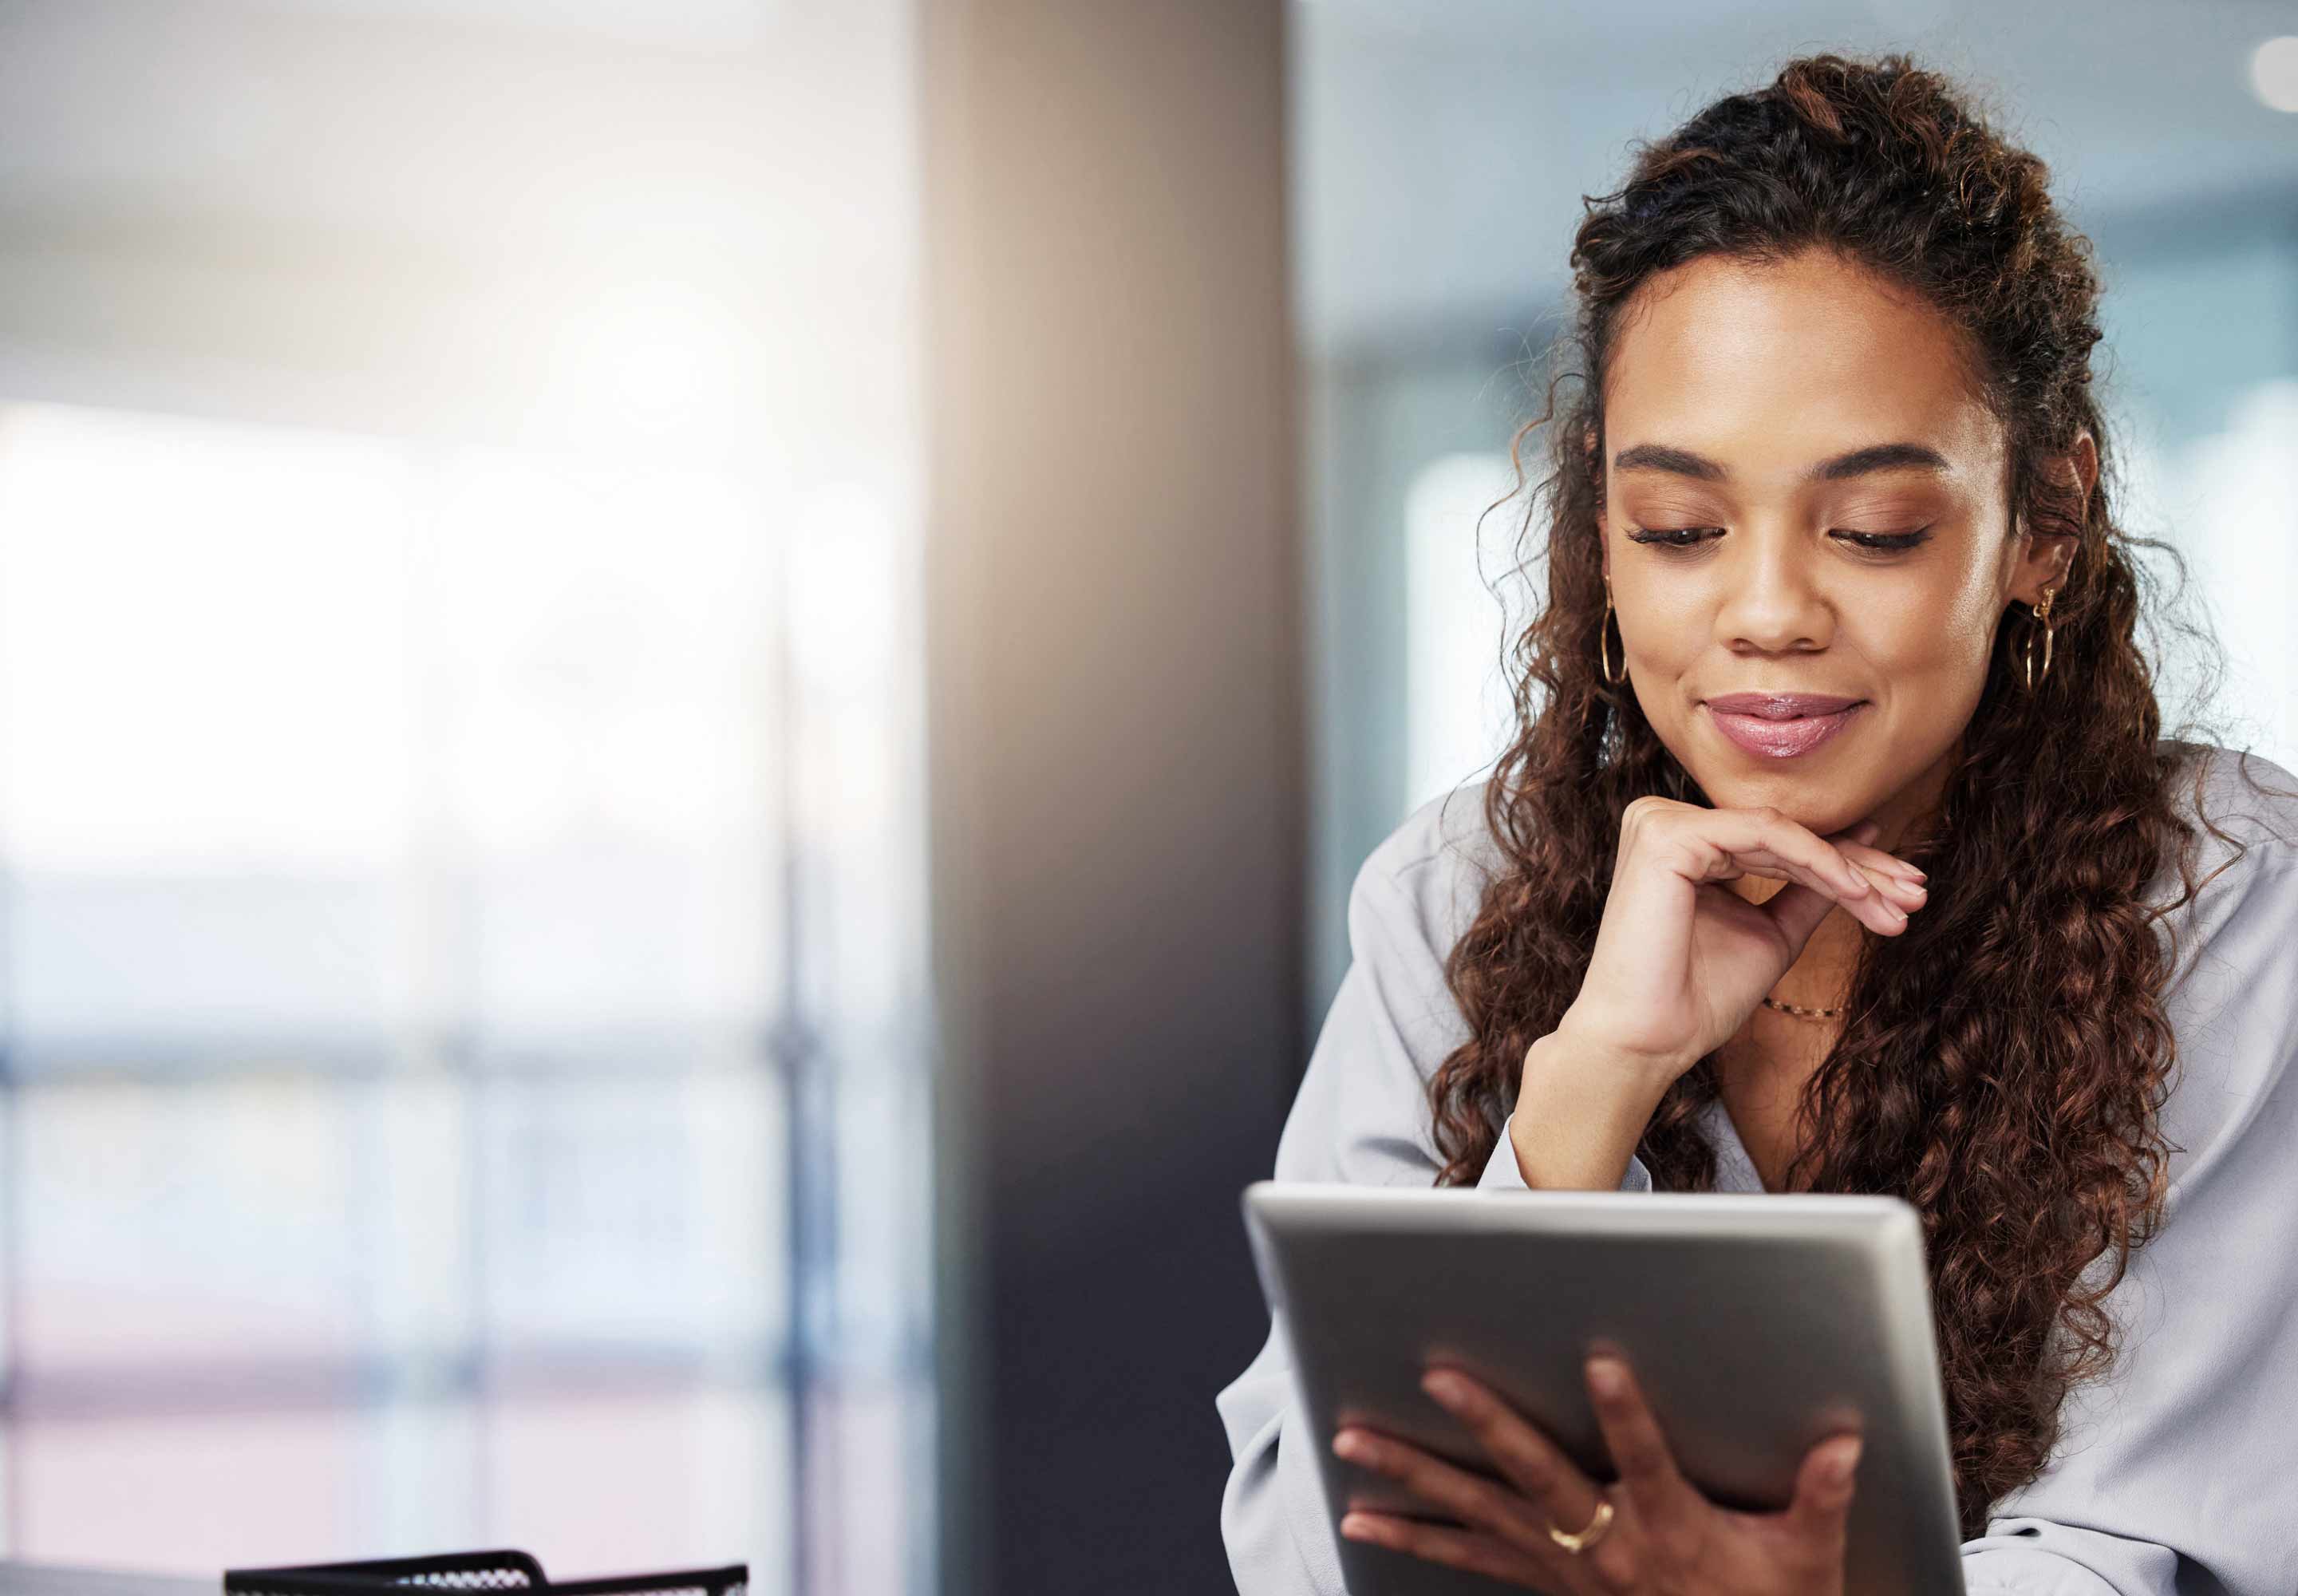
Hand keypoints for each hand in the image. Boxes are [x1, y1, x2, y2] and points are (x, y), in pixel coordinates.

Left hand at [1330, 1357, 1861, 1594]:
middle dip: (1487, 1424)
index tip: (1603, 1363)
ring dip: (1412, 1477)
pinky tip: (1360, 1520)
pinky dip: (1411, 1538)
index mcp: (1670, 1526)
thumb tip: (1845, 1444)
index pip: (1646, 1461)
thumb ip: (1819, 1498)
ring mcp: (1565, 1566)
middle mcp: (1606, 1544)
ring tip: (1350, 1443)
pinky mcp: (1542, 1580)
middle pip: (1537, 1476)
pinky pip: (1464, 1558)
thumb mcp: (1808, 1562)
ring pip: (1477, 1513)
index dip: (1626, 1415)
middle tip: (1439, 1377)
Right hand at [1555, 799, 1927, 1080]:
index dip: (1848, 867)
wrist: (1649, 1040)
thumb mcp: (1771, 933)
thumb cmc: (1697, 997)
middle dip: (1861, 869)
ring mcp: (1660, 823)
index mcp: (1683, 844)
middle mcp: (1665, 823)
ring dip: (1851, 870)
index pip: (1778, 844)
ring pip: (1782, 833)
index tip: (1904, 895)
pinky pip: (1764, 835)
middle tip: (1916, 896)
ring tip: (1899, 904)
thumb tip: (1864, 844)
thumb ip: (1809, 890)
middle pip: (1785, 835)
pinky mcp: (1667, 835)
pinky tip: (1859, 893)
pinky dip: (1818, 861)